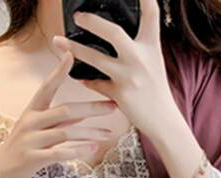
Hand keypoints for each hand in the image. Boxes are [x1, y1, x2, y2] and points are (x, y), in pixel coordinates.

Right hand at [0, 50, 116, 177]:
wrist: (1, 173)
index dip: (58, 72)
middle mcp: (30, 122)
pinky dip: (78, 151)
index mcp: (32, 111)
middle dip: (91, 108)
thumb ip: (60, 121)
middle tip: (113, 106)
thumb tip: (84, 113)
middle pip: (65, 110)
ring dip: (90, 133)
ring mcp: (31, 140)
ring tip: (108, 134)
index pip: (47, 87)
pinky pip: (60, 153)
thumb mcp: (38, 130)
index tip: (71, 55)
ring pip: (66, 132)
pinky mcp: (33, 158)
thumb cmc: (24, 148)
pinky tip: (93, 150)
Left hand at [51, 0, 178, 138]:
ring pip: (95, 59)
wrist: (163, 120)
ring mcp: (129, 77)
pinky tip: (78, 76)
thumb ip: (139, 45)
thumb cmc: (156, 89)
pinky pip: (95, 83)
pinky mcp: (120, 95)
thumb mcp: (154, 61)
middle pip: (114, 33)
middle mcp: (140, 59)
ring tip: (57, 41)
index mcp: (152, 46)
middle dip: (93, 22)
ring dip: (74, 49)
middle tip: (77, 16)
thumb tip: (116, 29)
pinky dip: (86, 79)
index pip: (151, 13)